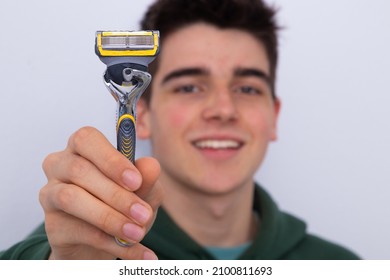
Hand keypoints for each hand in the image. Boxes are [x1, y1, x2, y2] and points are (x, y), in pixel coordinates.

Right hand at [39, 127, 162, 259]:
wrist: (106, 240)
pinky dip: (111, 244)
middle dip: (116, 195)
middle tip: (143, 214)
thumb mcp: (142, 191)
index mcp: (83, 148)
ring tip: (137, 233)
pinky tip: (135, 252)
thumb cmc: (123, 203)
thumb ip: (146, 179)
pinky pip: (79, 232)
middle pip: (79, 170)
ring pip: (72, 198)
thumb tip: (150, 166)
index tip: (136, 181)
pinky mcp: (52, 225)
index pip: (87, 139)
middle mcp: (60, 165)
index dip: (110, 159)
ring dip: (110, 218)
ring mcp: (51, 194)